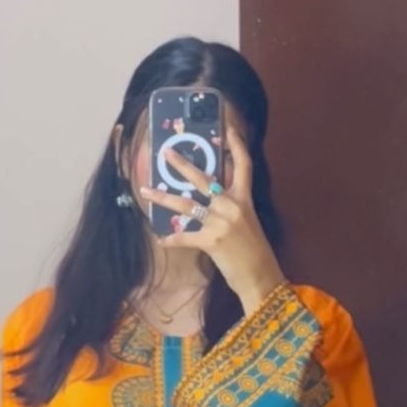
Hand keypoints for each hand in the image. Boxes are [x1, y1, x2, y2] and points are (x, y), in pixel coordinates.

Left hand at [140, 126, 283, 315]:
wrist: (261, 276)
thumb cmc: (254, 252)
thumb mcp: (247, 223)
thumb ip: (230, 208)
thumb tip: (209, 200)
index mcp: (244, 200)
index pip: (243, 166)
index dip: (237, 146)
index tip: (228, 129)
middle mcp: (232, 206)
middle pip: (204, 179)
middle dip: (182, 165)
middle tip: (166, 153)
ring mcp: (221, 222)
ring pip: (185, 204)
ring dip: (163, 198)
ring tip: (145, 191)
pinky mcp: (211, 241)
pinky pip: (184, 237)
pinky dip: (171, 240)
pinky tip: (161, 239)